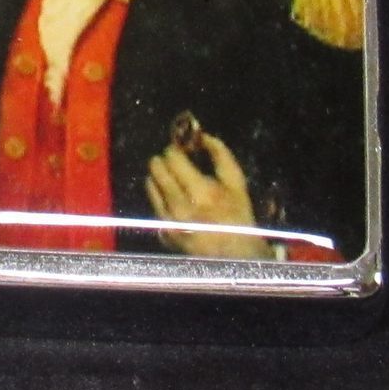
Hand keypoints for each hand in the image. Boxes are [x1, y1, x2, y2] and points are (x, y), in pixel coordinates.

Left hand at [145, 130, 269, 259]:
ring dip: (159, 175)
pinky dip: (159, 194)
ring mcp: (169, 221)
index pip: (173, 158)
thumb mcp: (237, 184)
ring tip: (172, 177)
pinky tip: (172, 195)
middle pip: (157, 168)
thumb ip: (221, 155)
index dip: (175, 148)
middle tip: (173, 160)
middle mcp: (180, 207)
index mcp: (202, 192)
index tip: (180, 148)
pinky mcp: (162, 232)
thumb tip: (201, 135)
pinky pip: (153, 203)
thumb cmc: (237, 215)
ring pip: (151, 184)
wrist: (233, 254)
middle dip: (164, 160)